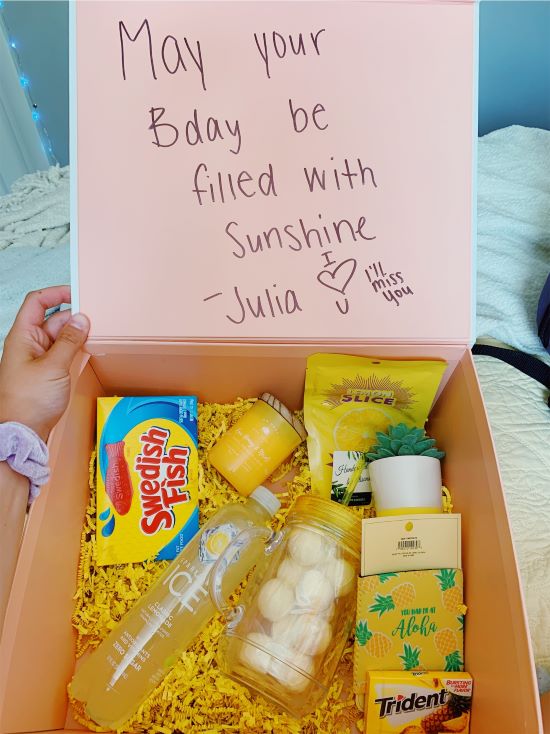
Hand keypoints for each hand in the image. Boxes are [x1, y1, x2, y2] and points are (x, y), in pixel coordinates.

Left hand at [0, 286, 89, 441]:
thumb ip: (70, 341)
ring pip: (60, 337)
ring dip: (76, 334)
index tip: (78, 293)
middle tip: (94, 319)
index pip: (37, 302)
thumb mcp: (54, 366)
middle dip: (73, 317)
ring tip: (94, 334)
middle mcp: (29, 345)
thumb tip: (81, 319)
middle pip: (52, 319)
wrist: (22, 432)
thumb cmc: (28, 402)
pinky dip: (76, 349)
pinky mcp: (47, 373)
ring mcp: (38, 359)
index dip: (56, 294)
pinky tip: (88, 350)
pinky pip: (63, 353)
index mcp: (23, 336)